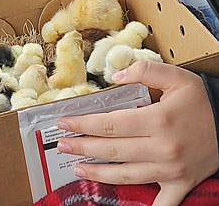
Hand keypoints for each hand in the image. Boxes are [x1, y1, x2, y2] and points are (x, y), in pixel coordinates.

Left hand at [57, 61, 218, 205]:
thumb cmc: (203, 102)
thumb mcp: (179, 78)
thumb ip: (146, 71)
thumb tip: (115, 76)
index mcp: (158, 120)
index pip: (110, 124)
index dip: (83, 124)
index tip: (64, 122)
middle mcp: (162, 148)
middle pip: (111, 150)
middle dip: (82, 147)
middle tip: (62, 145)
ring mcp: (171, 170)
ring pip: (125, 175)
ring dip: (97, 173)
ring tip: (78, 168)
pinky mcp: (180, 183)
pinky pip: (161, 202)